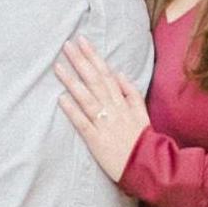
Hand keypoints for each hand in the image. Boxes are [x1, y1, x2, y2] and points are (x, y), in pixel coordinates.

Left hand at [55, 38, 149, 181]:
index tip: (82, 41)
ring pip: (87, 98)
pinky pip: (84, 123)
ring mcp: (105, 124)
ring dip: (72, 81)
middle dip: (81, 61)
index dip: (93, 56)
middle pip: (95, 81)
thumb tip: (119, 73)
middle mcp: (113, 109)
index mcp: (123, 102)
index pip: (106, 74)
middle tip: (67, 45)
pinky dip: (73, 111)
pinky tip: (61, 99)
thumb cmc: (144, 140)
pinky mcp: (97, 141)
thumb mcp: (142, 113)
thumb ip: (131, 93)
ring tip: (58, 66)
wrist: (149, 166)